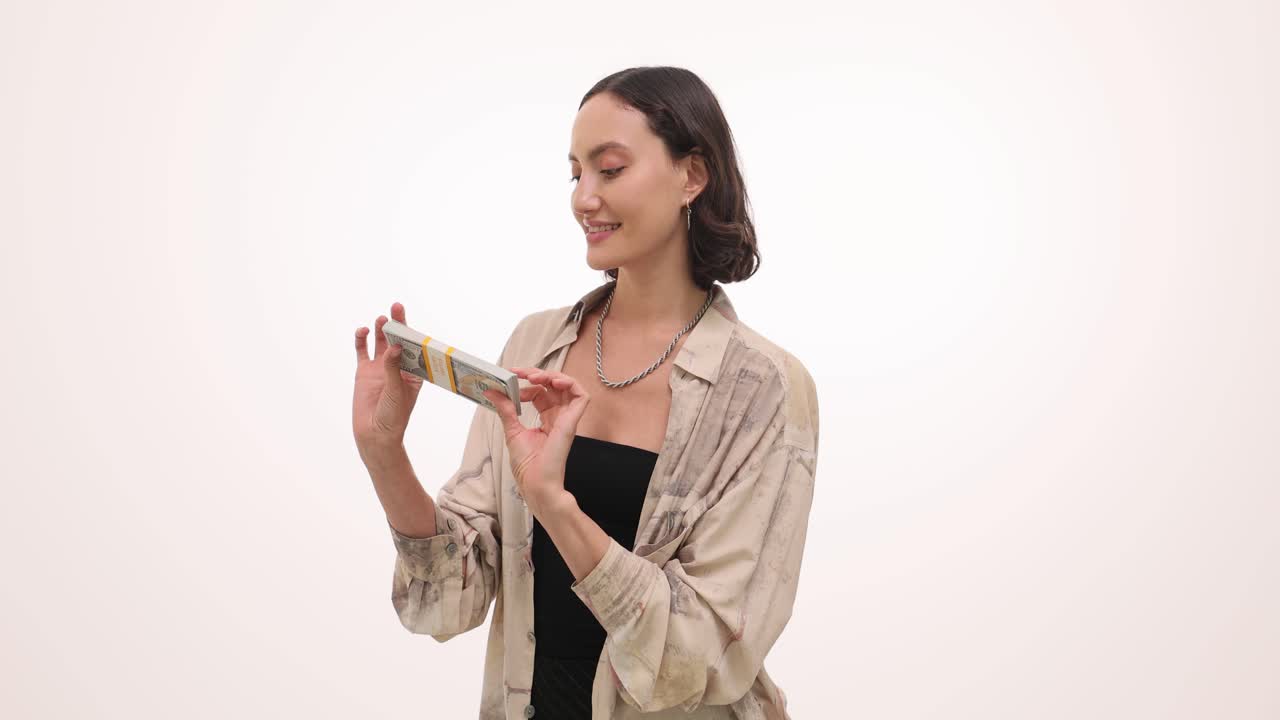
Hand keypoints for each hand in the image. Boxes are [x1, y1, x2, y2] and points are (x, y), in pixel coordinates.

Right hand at [352, 302, 425, 458]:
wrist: (374, 434)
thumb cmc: (394, 417)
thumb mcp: (397, 392)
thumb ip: (393, 369)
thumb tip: (394, 347)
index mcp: (413, 372)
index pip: (414, 348)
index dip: (412, 334)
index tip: (411, 322)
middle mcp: (398, 367)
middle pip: (398, 341)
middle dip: (398, 325)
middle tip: (396, 308)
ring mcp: (380, 368)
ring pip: (381, 342)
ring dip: (381, 329)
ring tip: (381, 319)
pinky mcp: (364, 371)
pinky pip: (362, 351)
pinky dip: (361, 340)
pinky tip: (362, 331)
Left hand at [483, 367, 590, 517]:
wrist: (535, 483)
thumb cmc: (527, 465)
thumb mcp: (512, 430)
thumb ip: (505, 409)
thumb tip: (492, 392)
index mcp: (546, 420)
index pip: (540, 393)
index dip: (527, 383)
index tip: (511, 380)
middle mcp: (558, 417)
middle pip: (554, 386)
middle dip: (538, 374)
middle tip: (521, 373)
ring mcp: (567, 418)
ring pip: (569, 386)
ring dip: (553, 375)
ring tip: (536, 377)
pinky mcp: (572, 421)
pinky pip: (581, 396)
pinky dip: (570, 384)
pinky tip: (554, 382)